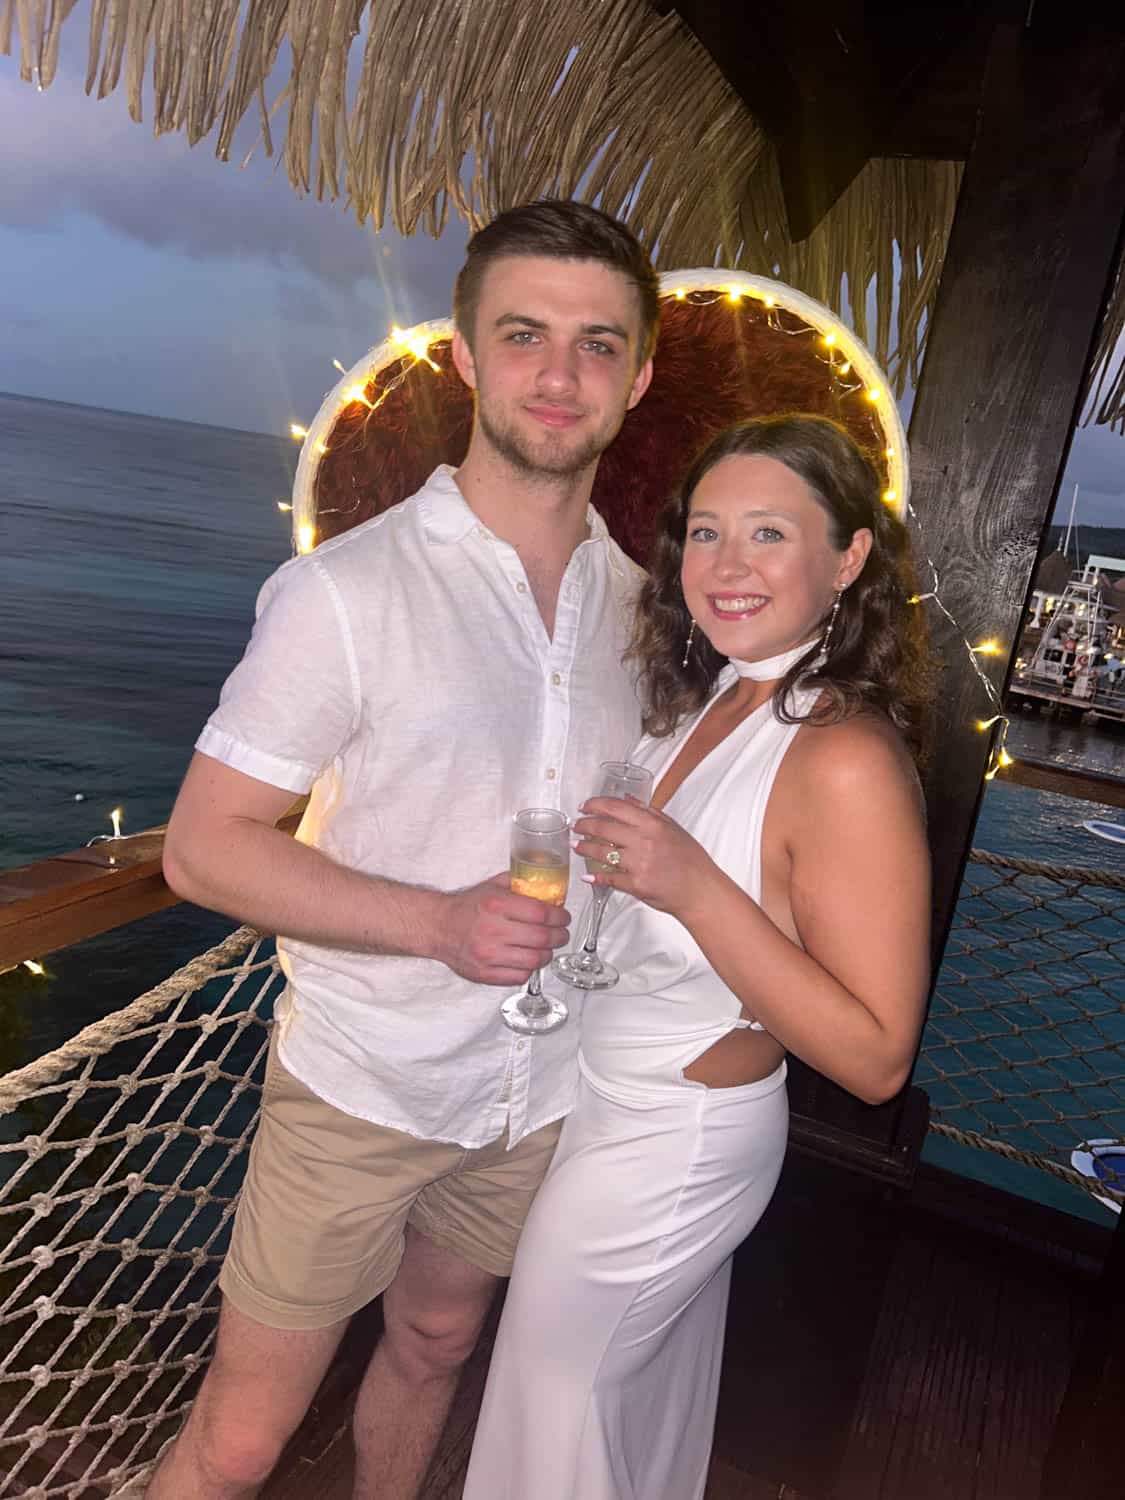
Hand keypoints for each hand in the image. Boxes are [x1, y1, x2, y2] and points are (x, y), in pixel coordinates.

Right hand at [436, 873, 570, 985]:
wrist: (439, 927)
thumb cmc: (467, 907)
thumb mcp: (493, 886)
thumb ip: (520, 884)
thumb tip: (549, 888)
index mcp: (496, 904)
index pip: (541, 912)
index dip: (560, 916)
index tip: (564, 917)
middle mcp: (492, 929)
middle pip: (542, 937)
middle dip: (560, 936)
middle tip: (562, 934)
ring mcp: (488, 954)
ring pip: (535, 959)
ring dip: (548, 954)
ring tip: (547, 948)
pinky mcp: (485, 973)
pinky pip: (520, 976)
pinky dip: (530, 969)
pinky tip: (528, 959)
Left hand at [572, 798, 719, 921]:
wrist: (701, 891)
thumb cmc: (692, 861)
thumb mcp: (674, 828)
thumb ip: (649, 812)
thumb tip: (627, 799)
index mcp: (653, 824)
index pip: (615, 807)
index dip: (594, 805)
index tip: (585, 806)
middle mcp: (644, 841)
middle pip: (603, 827)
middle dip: (584, 825)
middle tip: (577, 825)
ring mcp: (638, 864)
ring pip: (601, 852)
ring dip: (584, 848)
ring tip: (577, 846)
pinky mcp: (636, 885)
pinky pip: (609, 878)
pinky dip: (596, 876)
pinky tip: (589, 874)